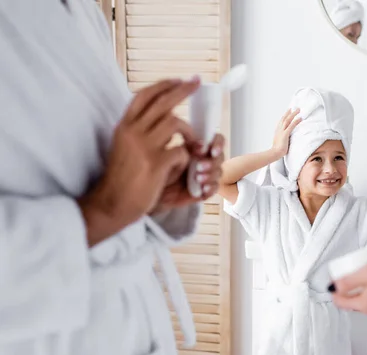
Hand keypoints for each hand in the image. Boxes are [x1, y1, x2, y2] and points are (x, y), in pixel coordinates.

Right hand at [79, 78, 199, 245]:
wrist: (112, 203)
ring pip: (175, 122)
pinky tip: (181, 166)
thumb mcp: (124, 146)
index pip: (144, 96)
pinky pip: (181, 150)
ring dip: (189, 132)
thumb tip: (162, 115)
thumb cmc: (121, 177)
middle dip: (183, 90)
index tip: (179, 80)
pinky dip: (186, 157)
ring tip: (193, 144)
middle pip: (162, 102)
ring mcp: (143, 147)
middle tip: (196, 83)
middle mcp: (132, 132)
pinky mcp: (155, 164)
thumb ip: (139, 130)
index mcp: (124, 126)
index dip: (163, 85)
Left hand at [152, 134, 225, 212]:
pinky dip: (211, 188)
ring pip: (218, 172)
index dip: (217, 143)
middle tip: (200, 166)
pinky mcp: (203, 191)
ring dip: (211, 174)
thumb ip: (183, 148)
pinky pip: (214, 188)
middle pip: (219, 156)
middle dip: (212, 161)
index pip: (215, 140)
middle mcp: (203, 159)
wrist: (148, 190)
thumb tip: (196, 144)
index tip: (209, 150)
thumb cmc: (154, 169)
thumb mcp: (167, 154)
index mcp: (197, 147)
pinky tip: (203, 188)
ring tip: (198, 178)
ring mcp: (204, 175)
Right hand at [272, 108, 301, 156]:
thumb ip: (282, 138)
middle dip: (290, 112)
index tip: (289, 111)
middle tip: (294, 108)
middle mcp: (279, 129)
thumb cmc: (277, 150)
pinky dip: (296, 121)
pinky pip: (291, 126)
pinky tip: (300, 118)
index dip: (285, 115)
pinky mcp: (285, 134)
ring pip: (288, 120)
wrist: (274, 153)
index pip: (281, 121)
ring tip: (298, 110)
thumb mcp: (280, 142)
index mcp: (277, 131)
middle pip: (284, 118)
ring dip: (293, 114)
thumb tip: (286, 138)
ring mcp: (281, 131)